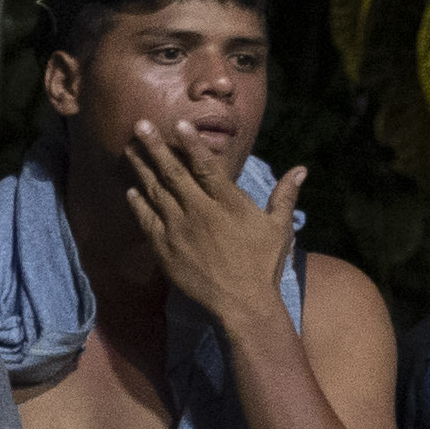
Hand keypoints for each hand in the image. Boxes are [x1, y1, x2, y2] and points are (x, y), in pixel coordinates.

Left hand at [126, 131, 302, 330]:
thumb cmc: (263, 265)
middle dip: (155, 148)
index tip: (178, 125)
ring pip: (155, 193)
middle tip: (139, 125)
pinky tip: (130, 190)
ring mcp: (179, 231)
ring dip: (141, 169)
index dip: (192, 144)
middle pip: (173, 173)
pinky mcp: (165, 249)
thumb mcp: (279, 228)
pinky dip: (138, 204)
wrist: (242, 304)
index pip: (206, 166)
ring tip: (129, 149)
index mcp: (228, 203)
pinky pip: (147, 221)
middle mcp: (200, 212)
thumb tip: (301, 170)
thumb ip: (285, 196)